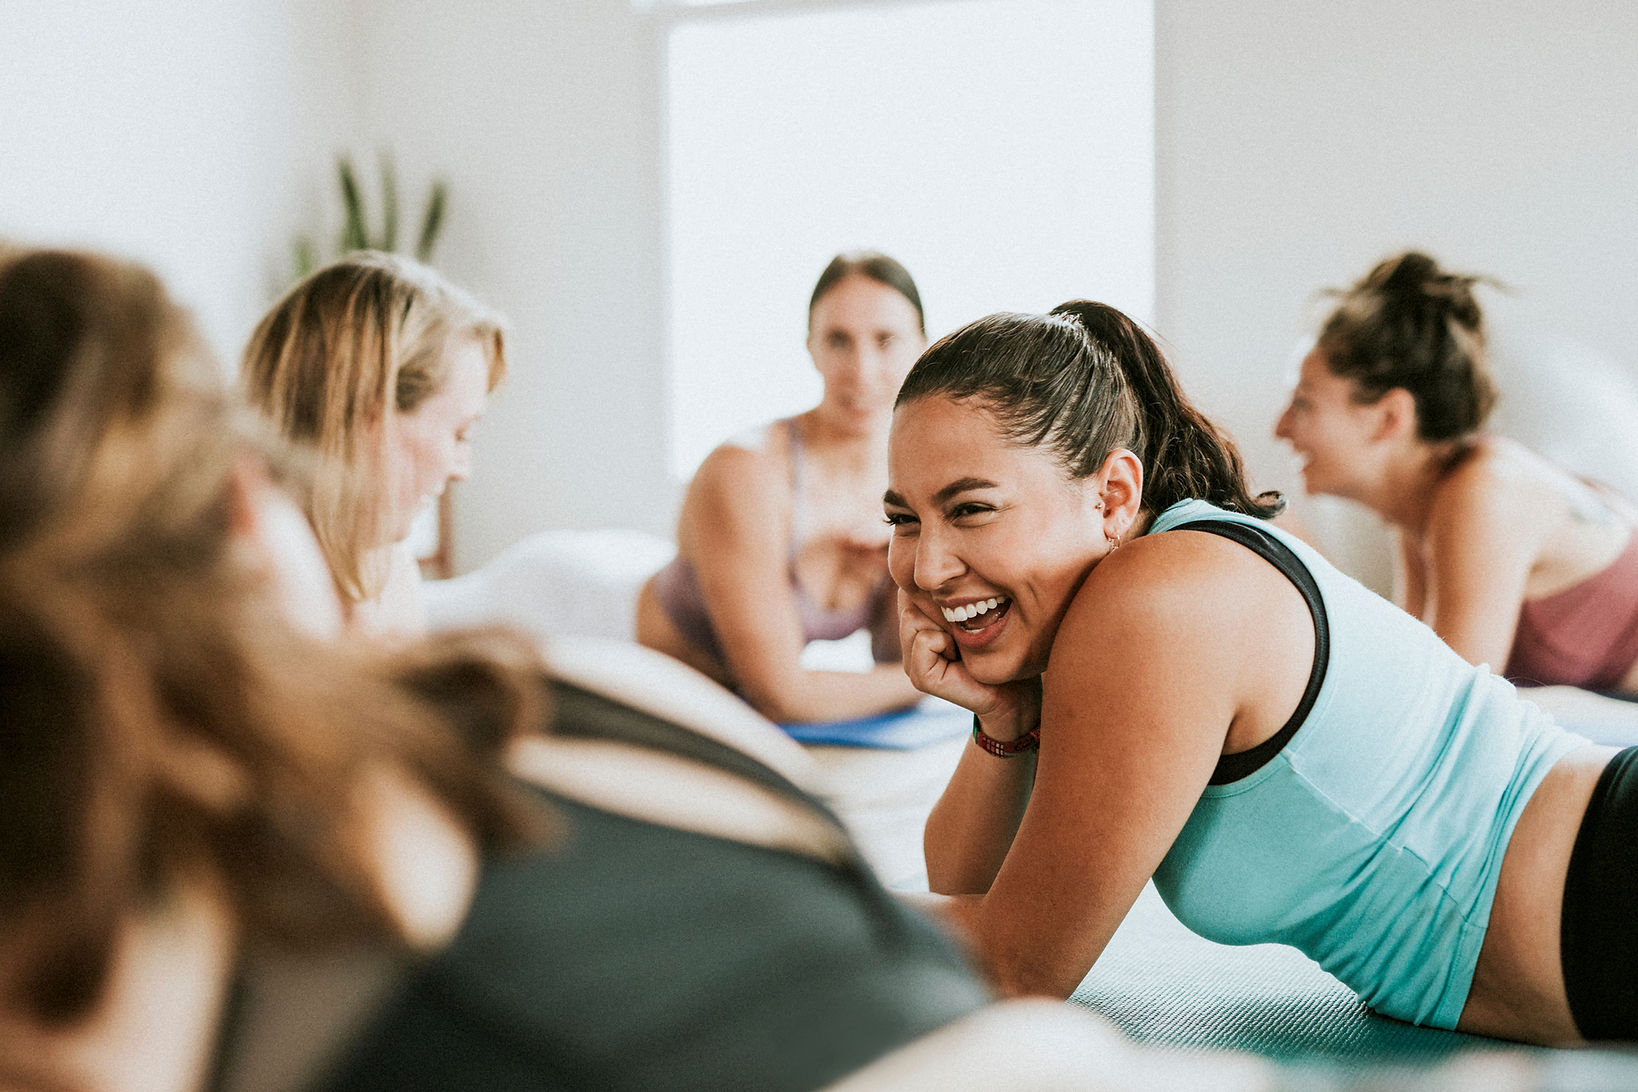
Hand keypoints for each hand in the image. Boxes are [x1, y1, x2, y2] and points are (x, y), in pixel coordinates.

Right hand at [897, 589, 1039, 736]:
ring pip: (912, 618)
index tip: (964, 613)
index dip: (936, 592)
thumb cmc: (998, 644)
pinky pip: (924, 640)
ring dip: (944, 625)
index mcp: (916, 625)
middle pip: (907, 601)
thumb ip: (944, 593)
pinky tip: (960, 657)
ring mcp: (911, 663)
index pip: (908, 589)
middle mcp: (908, 644)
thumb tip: (931, 569)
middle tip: (963, 632)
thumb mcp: (968, 610)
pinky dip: (945, 642)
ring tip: (962, 644)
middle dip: (940, 608)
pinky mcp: (920, 678)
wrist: (1013, 689)